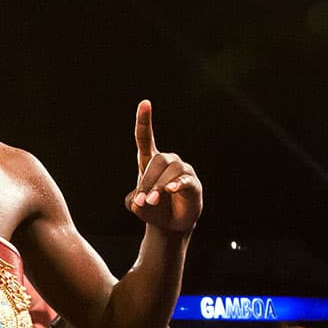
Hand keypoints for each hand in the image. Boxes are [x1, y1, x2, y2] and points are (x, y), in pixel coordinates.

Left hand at [125, 100, 202, 233]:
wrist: (169, 224)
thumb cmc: (152, 209)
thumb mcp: (137, 205)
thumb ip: (134, 201)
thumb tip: (140, 200)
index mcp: (149, 160)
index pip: (146, 137)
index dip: (144, 120)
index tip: (145, 102)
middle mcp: (167, 161)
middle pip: (158, 161)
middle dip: (148, 181)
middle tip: (142, 200)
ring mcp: (182, 170)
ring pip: (171, 171)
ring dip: (159, 187)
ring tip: (152, 202)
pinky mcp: (193, 183)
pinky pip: (186, 180)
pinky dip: (177, 184)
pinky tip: (171, 190)